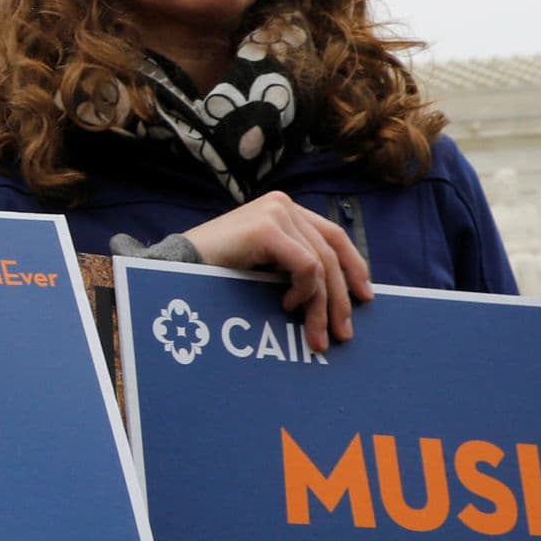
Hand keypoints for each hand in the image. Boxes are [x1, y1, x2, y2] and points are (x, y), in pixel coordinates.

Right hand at [180, 194, 373, 350]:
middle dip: (340, 299)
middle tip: (342, 333)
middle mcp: (284, 205)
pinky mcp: (267, 226)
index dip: (354, 267)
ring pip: (322, 264)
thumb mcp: (265, 266)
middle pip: (331, 253)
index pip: (333, 236)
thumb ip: (294, 267)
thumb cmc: (216, 272)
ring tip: (315, 335)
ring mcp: (276, 212)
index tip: (365, 297)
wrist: (175, 267)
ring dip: (321, 306)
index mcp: (285, 210)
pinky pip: (306, 264)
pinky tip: (287, 304)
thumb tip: (337, 296)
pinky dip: (303, 290)